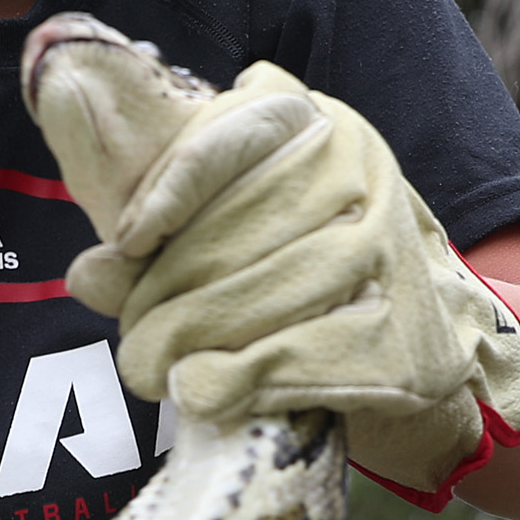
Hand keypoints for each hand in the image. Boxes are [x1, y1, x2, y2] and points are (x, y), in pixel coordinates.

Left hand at [23, 17, 519, 505]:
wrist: (431, 353)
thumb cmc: (310, 283)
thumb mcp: (242, 235)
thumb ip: (163, 242)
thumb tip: (88, 274)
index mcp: (319, 126)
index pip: (229, 140)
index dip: (167, 190)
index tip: (126, 242)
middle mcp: (363, 173)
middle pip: (229, 233)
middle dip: (161, 297)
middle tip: (130, 345)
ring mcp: (389, 253)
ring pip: (254, 297)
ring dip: (183, 344)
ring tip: (150, 372)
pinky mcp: (401, 337)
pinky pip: (292, 355)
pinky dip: (233, 379)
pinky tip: (197, 393)